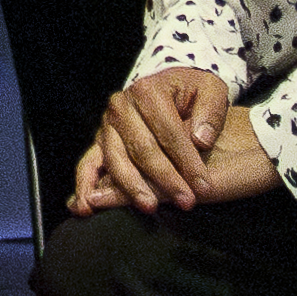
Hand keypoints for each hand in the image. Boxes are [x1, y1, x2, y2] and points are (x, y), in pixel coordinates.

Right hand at [72, 67, 275, 215]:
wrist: (168, 88)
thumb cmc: (191, 93)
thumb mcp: (211, 90)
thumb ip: (211, 112)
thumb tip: (200, 139)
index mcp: (147, 90)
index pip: (169, 131)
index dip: (188, 161)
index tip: (204, 185)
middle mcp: (121, 106)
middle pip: (142, 148)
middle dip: (165, 178)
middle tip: (186, 201)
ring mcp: (107, 125)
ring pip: (116, 160)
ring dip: (132, 186)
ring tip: (149, 206)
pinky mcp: (100, 141)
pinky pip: (88, 164)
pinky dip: (85, 186)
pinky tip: (85, 207)